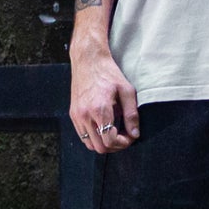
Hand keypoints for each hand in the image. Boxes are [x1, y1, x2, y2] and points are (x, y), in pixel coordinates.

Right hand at [70, 38, 139, 152]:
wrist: (88, 60)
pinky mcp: (73, 114)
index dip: (123, 143)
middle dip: (115, 146)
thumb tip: (134, 133)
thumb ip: (131, 114)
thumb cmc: (108, 73)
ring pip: (90, 144)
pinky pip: (82, 135)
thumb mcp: (126, 91)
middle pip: (100, 147)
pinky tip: (104, 127)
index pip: (110, 140)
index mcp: (99, 109)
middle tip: (124, 136)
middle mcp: (85, 115)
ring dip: (104, 143)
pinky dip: (94, 137)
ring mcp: (77, 116)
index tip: (130, 136)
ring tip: (114, 133)